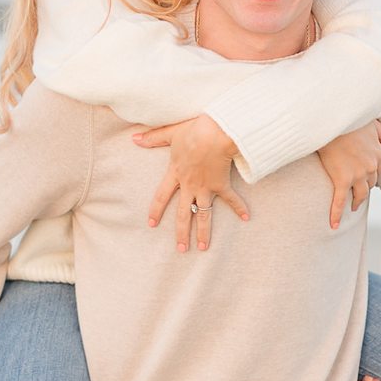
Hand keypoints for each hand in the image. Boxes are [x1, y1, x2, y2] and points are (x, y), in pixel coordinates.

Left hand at [133, 113, 250, 253]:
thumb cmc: (194, 131)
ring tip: (204, 248)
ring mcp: (206, 187)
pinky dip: (239, 207)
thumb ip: (153, 138)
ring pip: (203, 215)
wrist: (215, 133)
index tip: (151, 224)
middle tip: (181, 249)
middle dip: (181, 233)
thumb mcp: (170, 133)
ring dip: (204, 232)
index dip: (156, 210)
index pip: (162, 196)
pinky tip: (246, 218)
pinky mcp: (221, 184)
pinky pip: (231, 199)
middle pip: (183, 214)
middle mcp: (190, 185)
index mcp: (176, 174)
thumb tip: (134, 139)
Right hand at [317, 121, 380, 230]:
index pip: (379, 171)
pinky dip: (336, 214)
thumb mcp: (372, 123)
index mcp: (379, 154)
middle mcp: (371, 166)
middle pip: (370, 184)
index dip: (372, 176)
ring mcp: (357, 175)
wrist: (331, 121)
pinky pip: (340, 201)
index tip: (366, 179)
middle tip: (358, 192)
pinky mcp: (342, 180)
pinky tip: (334, 224)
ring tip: (353, 207)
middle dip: (365, 187)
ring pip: (360, 194)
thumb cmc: (349, 119)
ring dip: (357, 202)